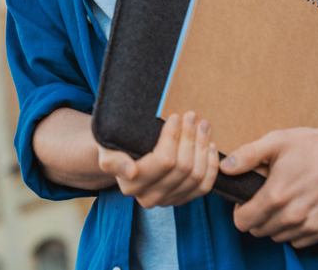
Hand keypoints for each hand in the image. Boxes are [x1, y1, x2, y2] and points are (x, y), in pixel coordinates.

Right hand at [96, 112, 219, 207]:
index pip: (164, 161)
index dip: (174, 137)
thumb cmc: (115, 147)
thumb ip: (113, 161)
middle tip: (192, 115)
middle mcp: (149, 198)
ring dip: (202, 147)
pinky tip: (210, 146)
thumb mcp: (106, 148)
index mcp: (132, 185)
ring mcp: (168, 201)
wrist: (123, 156)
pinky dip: (211, 166)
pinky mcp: (182, 200)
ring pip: (196, 176)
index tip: (176, 116)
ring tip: (203, 125)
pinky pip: (204, 187)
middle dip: (191, 137)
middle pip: (183, 167)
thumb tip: (131, 171)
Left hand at [220, 125, 317, 247]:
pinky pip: (299, 242)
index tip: (247, 199)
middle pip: (259, 231)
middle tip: (266, 198)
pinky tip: (299, 210)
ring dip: (275, 224)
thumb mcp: (275, 141)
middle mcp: (292, 215)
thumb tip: (224, 167)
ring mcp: (310, 225)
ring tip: (284, 202)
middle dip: (256, 217)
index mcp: (276, 195)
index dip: (240, 211)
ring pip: (278, 237)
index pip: (243, 222)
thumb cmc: (310, 145)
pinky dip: (294, 231)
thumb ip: (247, 155)